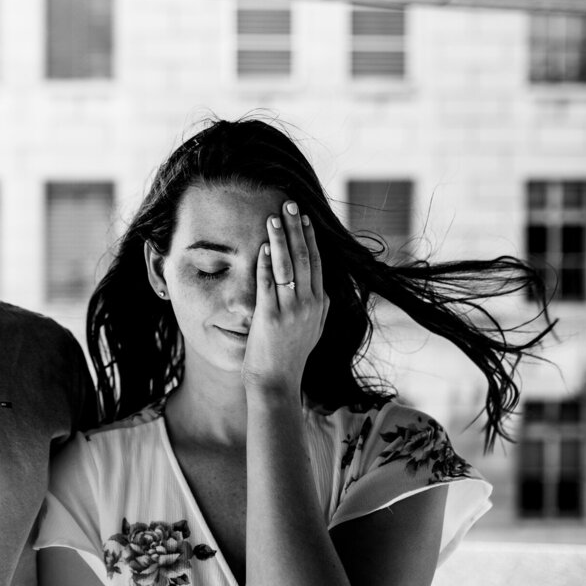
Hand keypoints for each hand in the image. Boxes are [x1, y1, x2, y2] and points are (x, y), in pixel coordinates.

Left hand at [241, 200, 329, 393]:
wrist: (277, 382)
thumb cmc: (290, 356)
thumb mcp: (313, 329)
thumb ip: (317, 308)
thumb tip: (322, 290)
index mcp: (320, 304)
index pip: (317, 262)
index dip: (310, 237)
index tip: (304, 217)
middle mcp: (309, 304)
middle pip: (304, 257)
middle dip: (296, 228)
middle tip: (289, 204)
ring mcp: (291, 310)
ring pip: (288, 266)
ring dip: (281, 239)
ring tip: (274, 217)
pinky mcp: (271, 317)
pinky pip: (269, 284)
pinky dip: (267, 264)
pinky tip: (264, 246)